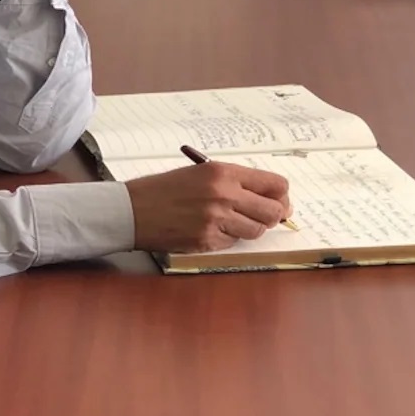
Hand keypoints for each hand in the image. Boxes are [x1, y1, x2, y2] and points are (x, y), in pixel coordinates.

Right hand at [125, 162, 291, 253]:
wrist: (133, 209)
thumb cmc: (165, 189)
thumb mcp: (201, 172)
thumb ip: (235, 182)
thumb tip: (269, 197)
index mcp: (224, 172)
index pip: (275, 184)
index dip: (282, 195)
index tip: (281, 201)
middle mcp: (224, 194)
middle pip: (273, 211)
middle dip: (274, 216)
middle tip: (267, 217)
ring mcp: (216, 219)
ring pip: (256, 231)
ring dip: (250, 229)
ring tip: (233, 222)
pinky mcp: (207, 240)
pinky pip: (233, 243)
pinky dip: (228, 239)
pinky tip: (212, 230)